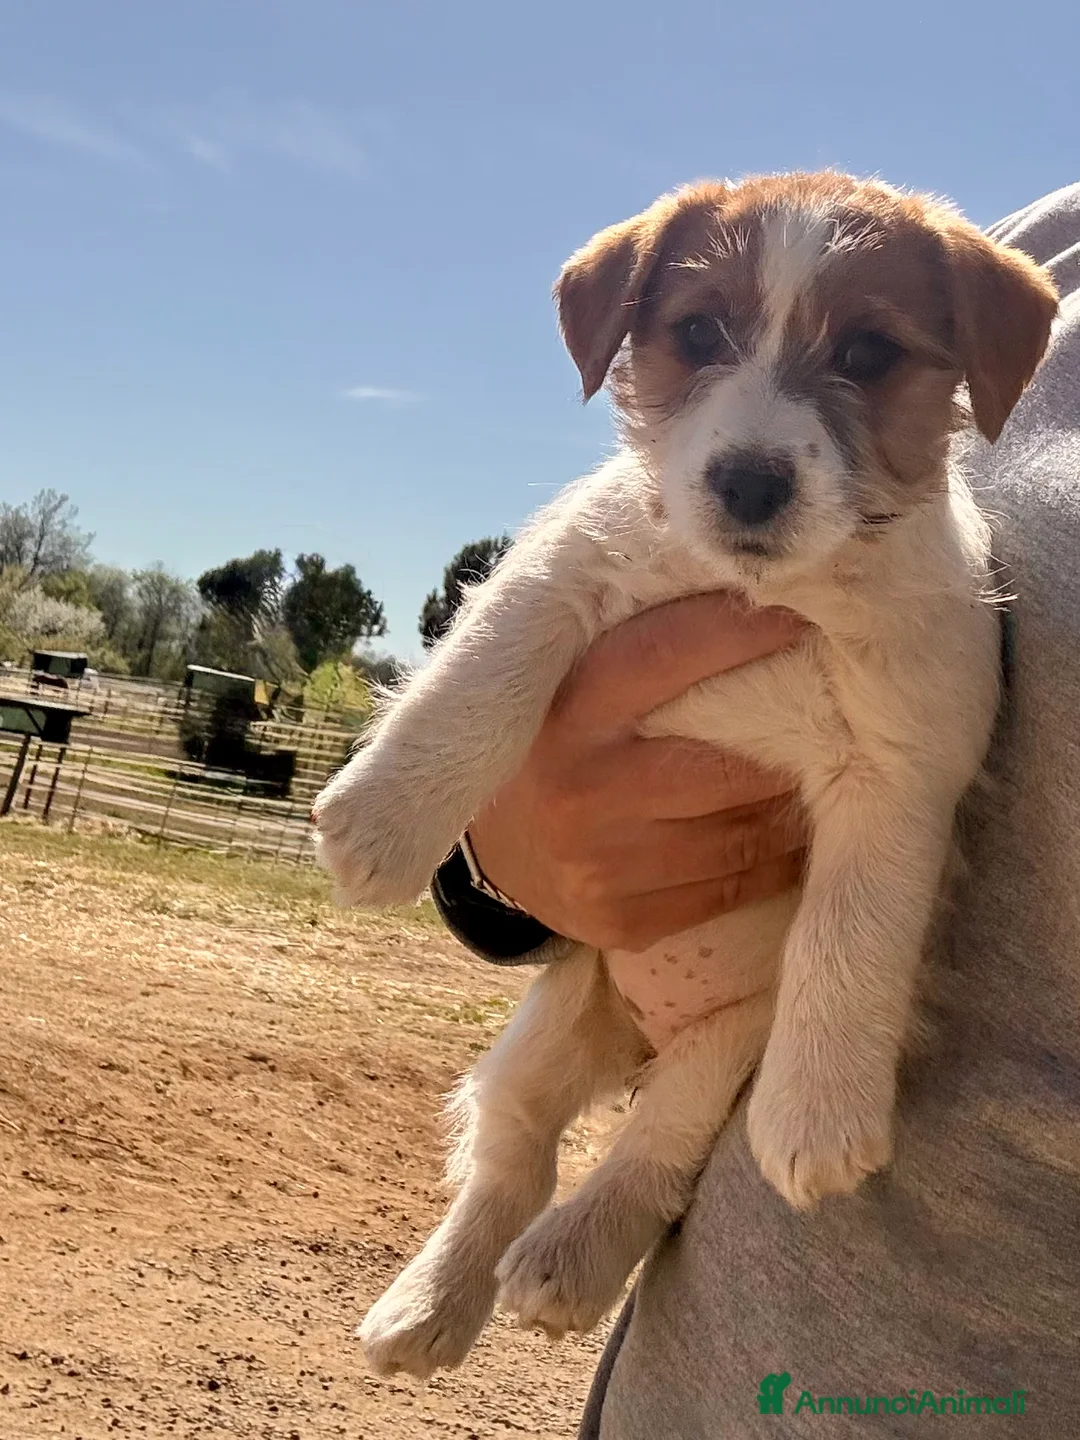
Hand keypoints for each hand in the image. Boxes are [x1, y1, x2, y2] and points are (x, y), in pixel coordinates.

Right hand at [468, 592, 808, 951]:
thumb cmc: (555, 745)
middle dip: (793, 740)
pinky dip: (774, 860)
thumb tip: (746, 593)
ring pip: (741, 834)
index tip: (803, 610)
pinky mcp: (624, 920)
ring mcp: (602, 865)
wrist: (495, 855)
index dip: (740, 631)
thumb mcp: (568, 687)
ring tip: (830, 774)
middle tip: (842, 708)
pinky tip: (790, 833)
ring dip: (793, 804)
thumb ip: (635, 648)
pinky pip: (731, 888)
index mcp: (566, 713)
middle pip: (727, 766)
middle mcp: (581, 790)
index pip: (664, 654)